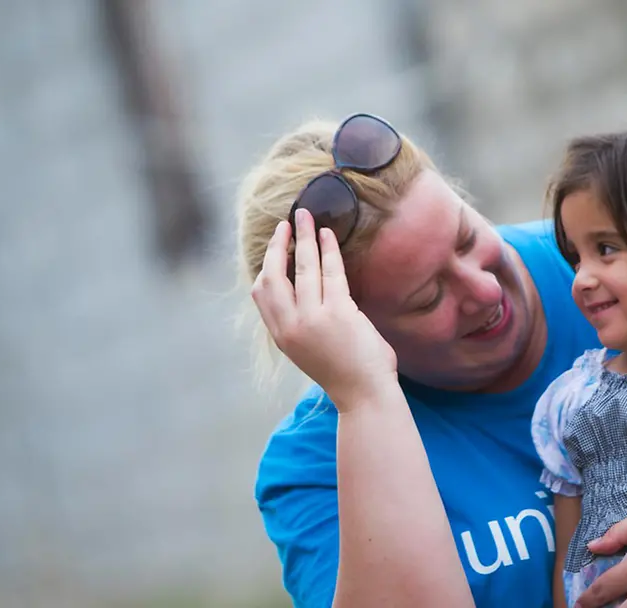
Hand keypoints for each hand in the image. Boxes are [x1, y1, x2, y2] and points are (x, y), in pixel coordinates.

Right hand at [251, 209, 396, 406]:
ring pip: (303, 267)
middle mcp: (291, 326)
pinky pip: (331, 272)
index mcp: (282, 336)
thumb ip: (302, 323)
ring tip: (307, 218)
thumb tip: (306, 291)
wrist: (364, 396)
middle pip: (274, 275)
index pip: (262, 294)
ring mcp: (313, 318)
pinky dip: (329, 250)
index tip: (276, 246)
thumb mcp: (309, 350)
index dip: (266, 265)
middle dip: (278, 244)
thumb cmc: (345, 373)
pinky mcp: (339, 313)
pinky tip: (328, 236)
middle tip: (287, 222)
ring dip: (304, 238)